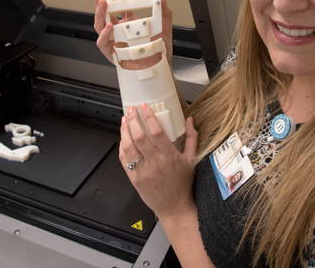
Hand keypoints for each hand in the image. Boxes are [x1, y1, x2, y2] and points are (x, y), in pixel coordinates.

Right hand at [92, 0, 173, 68]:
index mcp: (129, 23)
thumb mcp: (164, 29)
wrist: (158, 69)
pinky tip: (109, 27)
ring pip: (99, 25)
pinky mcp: (111, 52)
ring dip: (99, 14)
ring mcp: (113, 41)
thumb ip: (165, 14)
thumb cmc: (158, 52)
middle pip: (104, 13)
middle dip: (99, 1)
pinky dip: (104, 34)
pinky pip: (103, 42)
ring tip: (103, 4)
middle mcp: (118, 31)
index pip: (118, 5)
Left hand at [120, 103, 197, 220]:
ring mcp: (143, 171)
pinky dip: (122, 146)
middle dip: (134, 120)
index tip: (145, 107)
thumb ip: (192, 138)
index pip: (157, 132)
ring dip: (125, 131)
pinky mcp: (134, 178)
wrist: (174, 207)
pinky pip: (124, 159)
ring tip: (125, 120)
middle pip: (139, 137)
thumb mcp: (192, 160)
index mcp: (169, 157)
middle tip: (132, 110)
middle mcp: (155, 163)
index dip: (149, 117)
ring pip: (129, 147)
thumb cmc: (183, 184)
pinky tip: (123, 138)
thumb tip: (190, 120)